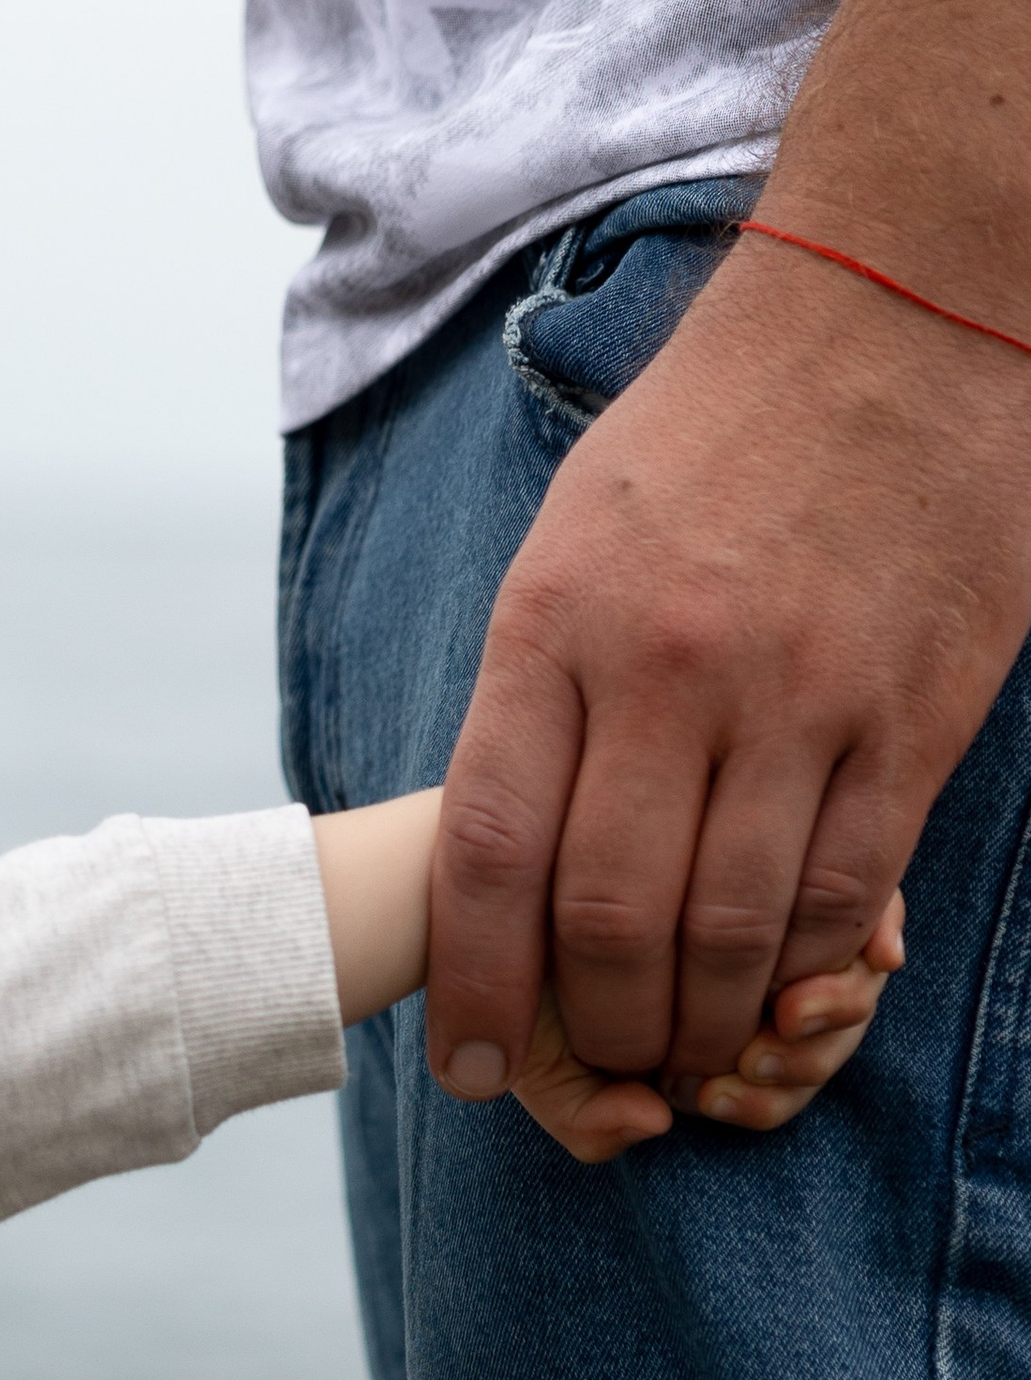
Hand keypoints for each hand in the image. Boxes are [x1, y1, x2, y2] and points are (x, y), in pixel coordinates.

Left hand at [427, 238, 1030, 1099]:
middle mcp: (670, 669)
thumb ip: (538, 697)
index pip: (490, 853)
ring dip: (700, 1022)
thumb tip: (503, 856)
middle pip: (609, 918)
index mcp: (557, 625)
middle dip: (595, 1028)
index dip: (472, 990)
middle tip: (602, 1070)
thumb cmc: (712, 433)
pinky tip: (778, 990)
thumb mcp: (571, 543)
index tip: (467, 1071)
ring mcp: (800, 695)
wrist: (896, 309)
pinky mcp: (913, 712)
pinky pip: (845, 886)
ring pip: (731, 929)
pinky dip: (802, 963)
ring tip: (687, 1056)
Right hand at [510, 897, 905, 1166]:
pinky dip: (857, 935)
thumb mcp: (535, 1062)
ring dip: (829, 1011)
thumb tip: (652, 1123)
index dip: (769, 1099)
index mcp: (701, 1016)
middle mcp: (747, 962)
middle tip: (750, 1064)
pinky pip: (866, 895)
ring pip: (852, 971)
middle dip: (804, 1062)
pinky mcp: (793, 831)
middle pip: (830, 1026)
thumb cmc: (506, 962)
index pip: (780, 1076)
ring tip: (775, 1019)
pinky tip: (809, 962)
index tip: (718, 1100)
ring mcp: (775, 900)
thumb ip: (587, 1118)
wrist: (471, 858)